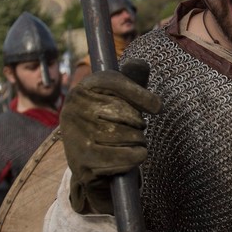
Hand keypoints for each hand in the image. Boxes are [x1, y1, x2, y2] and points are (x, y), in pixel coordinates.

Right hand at [61, 59, 161, 213]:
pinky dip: (135, 157)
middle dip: (139, 124)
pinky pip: (126, 157)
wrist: (85, 159)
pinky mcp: (84, 162)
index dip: (140, 94)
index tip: (156, 107)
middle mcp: (74, 110)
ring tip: (129, 142)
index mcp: (82, 89)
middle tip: (133, 129)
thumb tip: (143, 69)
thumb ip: (131, 81)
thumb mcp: (115, 97)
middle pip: (127, 113)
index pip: (115, 82)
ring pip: (129, 136)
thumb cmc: (107, 122)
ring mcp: (77, 137)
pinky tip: (130, 157)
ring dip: (139, 142)